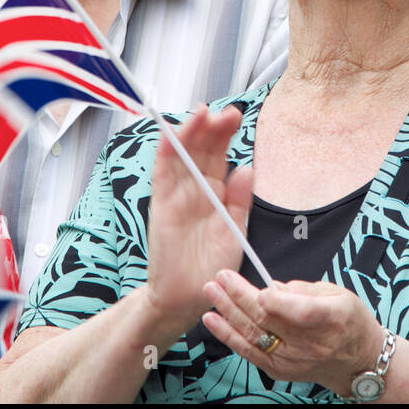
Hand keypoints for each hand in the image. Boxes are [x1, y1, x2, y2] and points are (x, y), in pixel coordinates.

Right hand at [144, 106, 254, 330]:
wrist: (188, 297)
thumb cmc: (212, 266)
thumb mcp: (235, 230)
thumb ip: (240, 200)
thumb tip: (247, 168)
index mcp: (216, 193)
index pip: (219, 155)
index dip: (225, 134)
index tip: (236, 117)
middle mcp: (195, 189)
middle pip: (202, 149)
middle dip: (212, 128)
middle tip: (226, 112)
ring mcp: (177, 195)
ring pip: (182, 155)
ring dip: (190, 132)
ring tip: (203, 113)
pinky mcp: (161, 205)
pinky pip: (162, 174)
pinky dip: (165, 152)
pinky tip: (171, 134)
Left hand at [202, 270, 384, 396]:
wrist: (356, 361)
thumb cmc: (349, 321)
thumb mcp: (338, 294)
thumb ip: (304, 290)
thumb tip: (271, 287)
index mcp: (333, 318)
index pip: (303, 313)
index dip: (280, 303)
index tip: (261, 291)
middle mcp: (312, 343)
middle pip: (270, 320)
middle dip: (241, 296)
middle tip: (222, 277)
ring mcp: (294, 359)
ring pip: (254, 335)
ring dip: (228, 313)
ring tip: (211, 292)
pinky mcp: (279, 369)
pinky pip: (249, 351)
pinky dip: (228, 335)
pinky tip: (212, 320)